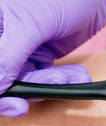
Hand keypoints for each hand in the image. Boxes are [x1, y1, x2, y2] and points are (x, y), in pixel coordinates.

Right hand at [0, 0, 105, 116]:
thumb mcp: (30, 23)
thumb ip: (8, 56)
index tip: (16, 102)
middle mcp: (5, 38)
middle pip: (4, 76)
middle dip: (27, 87)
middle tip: (41, 96)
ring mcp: (21, 46)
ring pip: (26, 79)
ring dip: (51, 83)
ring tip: (74, 76)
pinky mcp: (42, 53)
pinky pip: (45, 76)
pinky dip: (63, 80)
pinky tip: (79, 75)